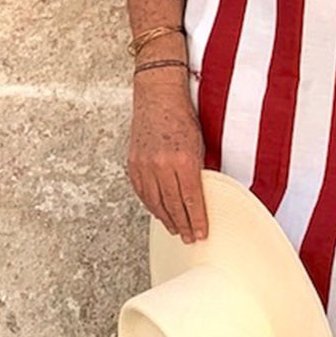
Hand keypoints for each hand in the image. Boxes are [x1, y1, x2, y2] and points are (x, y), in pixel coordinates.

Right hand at [128, 72, 208, 243]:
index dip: (197, 220)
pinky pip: (143, 193)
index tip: (202, 234)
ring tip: (177, 230)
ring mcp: (145, 166)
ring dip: (167, 219)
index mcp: (183, 160)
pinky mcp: (133, 164)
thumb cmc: (182, 119)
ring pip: (156, 203)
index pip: (191, 200)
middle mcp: (161, 165)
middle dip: (183, 225)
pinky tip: (160, 214)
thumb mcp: (198, 146)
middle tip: (190, 238)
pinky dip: (152, 206)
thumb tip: (201, 198)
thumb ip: (198, 172)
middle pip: (173, 205)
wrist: (157, 97)